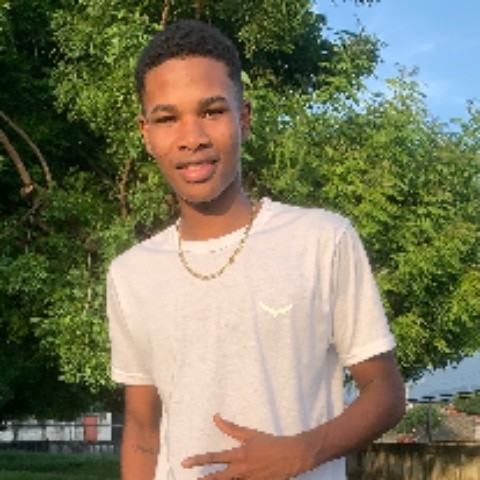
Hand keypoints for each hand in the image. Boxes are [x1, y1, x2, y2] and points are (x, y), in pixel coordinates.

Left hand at [181, 414, 310, 479]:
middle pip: (217, 478)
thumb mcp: (250, 434)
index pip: (214, 458)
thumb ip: (231, 428)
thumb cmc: (270, 443)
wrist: (292, 456)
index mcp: (239, 455)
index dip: (198, 460)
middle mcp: (242, 470)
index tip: (185, 462)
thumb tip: (216, 417)